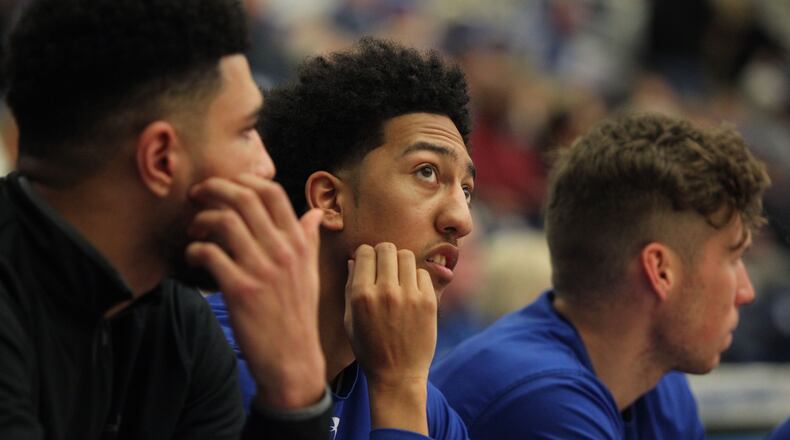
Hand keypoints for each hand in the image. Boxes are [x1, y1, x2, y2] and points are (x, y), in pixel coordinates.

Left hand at [185, 174, 325, 409]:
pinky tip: (193, 257)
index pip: (273, 192)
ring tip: (194, 228)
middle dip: (214, 189)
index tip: (226, 185)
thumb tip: (314, 213)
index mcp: (298, 244)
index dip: (244, 180)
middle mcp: (283, 251)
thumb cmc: (297, 315)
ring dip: (202, 219)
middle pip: (244, 199)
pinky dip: (195, 249)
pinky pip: (210, 254)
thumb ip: (309, 240)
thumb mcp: (310, 273)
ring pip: (225, 222)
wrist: (292, 360)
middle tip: (197, 195)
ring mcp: (262, 270)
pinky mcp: (240, 291)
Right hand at [344, 243, 436, 433]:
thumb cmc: (369, 348)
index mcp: (361, 295)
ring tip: (399, 279)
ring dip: (401, 264)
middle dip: (384, 255)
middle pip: (387, 248)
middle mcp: (385, 291)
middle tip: (385, 269)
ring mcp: (409, 296)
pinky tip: (411, 293)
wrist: (397, 375)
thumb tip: (354, 260)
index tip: (369, 264)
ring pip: (406, 256)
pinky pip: (423, 273)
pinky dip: (416, 279)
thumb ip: (350, 287)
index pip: (365, 252)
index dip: (366, 255)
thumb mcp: (350, 320)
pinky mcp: (428, 302)